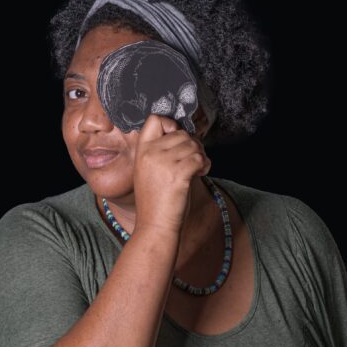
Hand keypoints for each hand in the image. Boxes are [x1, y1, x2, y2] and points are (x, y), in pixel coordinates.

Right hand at [133, 115, 211, 234]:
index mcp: (141, 152)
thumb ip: (163, 153)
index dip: (171, 125)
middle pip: (181, 132)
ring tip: (197, 169)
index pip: (154, 119)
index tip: (178, 140)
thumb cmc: (156, 202)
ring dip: (201, 156)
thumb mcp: (150, 172)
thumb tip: (189, 138)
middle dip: (193, 145)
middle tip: (194, 161)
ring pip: (193, 145)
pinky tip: (201, 174)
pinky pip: (199, 158)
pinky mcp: (178, 174)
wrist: (155, 226)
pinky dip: (205, 165)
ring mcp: (163, 163)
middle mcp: (150, 153)